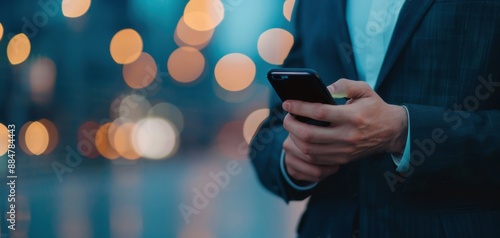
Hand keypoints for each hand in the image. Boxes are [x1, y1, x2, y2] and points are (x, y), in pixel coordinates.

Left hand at [282, 79, 407, 180]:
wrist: (391, 132)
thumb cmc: (374, 107)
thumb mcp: (364, 89)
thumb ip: (344, 85)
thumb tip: (323, 88)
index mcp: (353, 116)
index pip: (319, 113)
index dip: (299, 107)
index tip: (286, 103)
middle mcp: (348, 136)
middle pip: (310, 135)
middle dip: (291, 125)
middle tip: (286, 117)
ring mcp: (345, 150)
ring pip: (310, 150)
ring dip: (294, 138)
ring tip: (291, 127)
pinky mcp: (343, 159)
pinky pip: (316, 159)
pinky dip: (303, 150)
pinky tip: (299, 139)